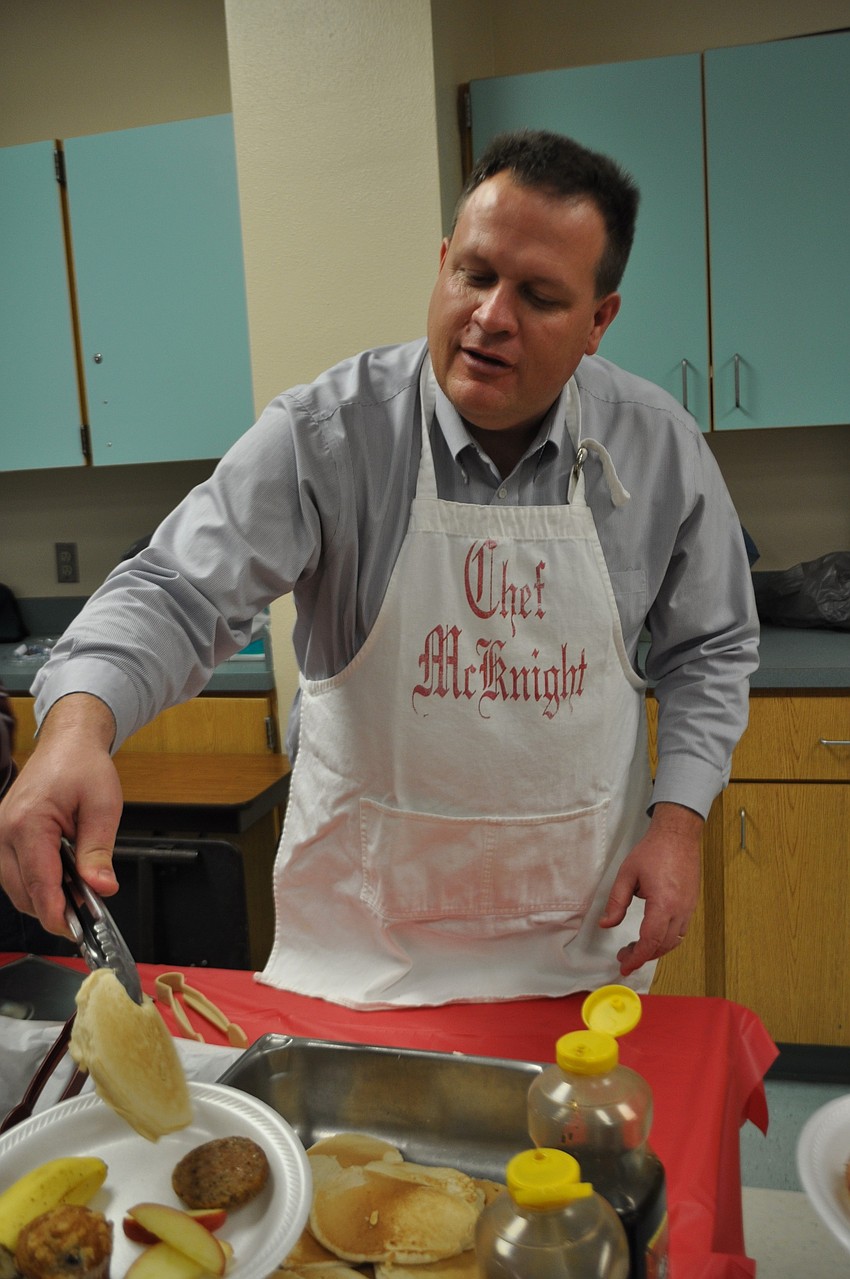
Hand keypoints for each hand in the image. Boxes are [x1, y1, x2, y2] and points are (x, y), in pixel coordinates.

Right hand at [0, 694, 122, 935]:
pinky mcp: (3, 837)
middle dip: (54, 909)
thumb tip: (102, 888)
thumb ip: (99, 850)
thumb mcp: (103, 806)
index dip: (58, 913)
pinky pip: (15, 874)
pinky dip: (37, 884)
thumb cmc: (83, 767)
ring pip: (16, 889)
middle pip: (23, 893)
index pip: (39, 883)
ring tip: (78, 896)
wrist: (67, 743)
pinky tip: (62, 881)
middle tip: (87, 915)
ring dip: (45, 898)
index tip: (76, 932)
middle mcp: (4, 831)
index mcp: (28, 822)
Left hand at [599, 801, 702, 976]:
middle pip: (663, 946)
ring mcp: (688, 909)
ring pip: (674, 942)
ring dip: (655, 950)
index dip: (637, 957)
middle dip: (643, 956)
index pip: (650, 941)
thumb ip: (616, 902)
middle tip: (624, 957)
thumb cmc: (654, 851)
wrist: (678, 836)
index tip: (625, 966)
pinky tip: (652, 936)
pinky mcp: (691, 905)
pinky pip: (680, 932)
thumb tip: (606, 924)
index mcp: (663, 903)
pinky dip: (666, 940)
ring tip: (635, 949)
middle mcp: (680, 910)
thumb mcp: (627, 874)